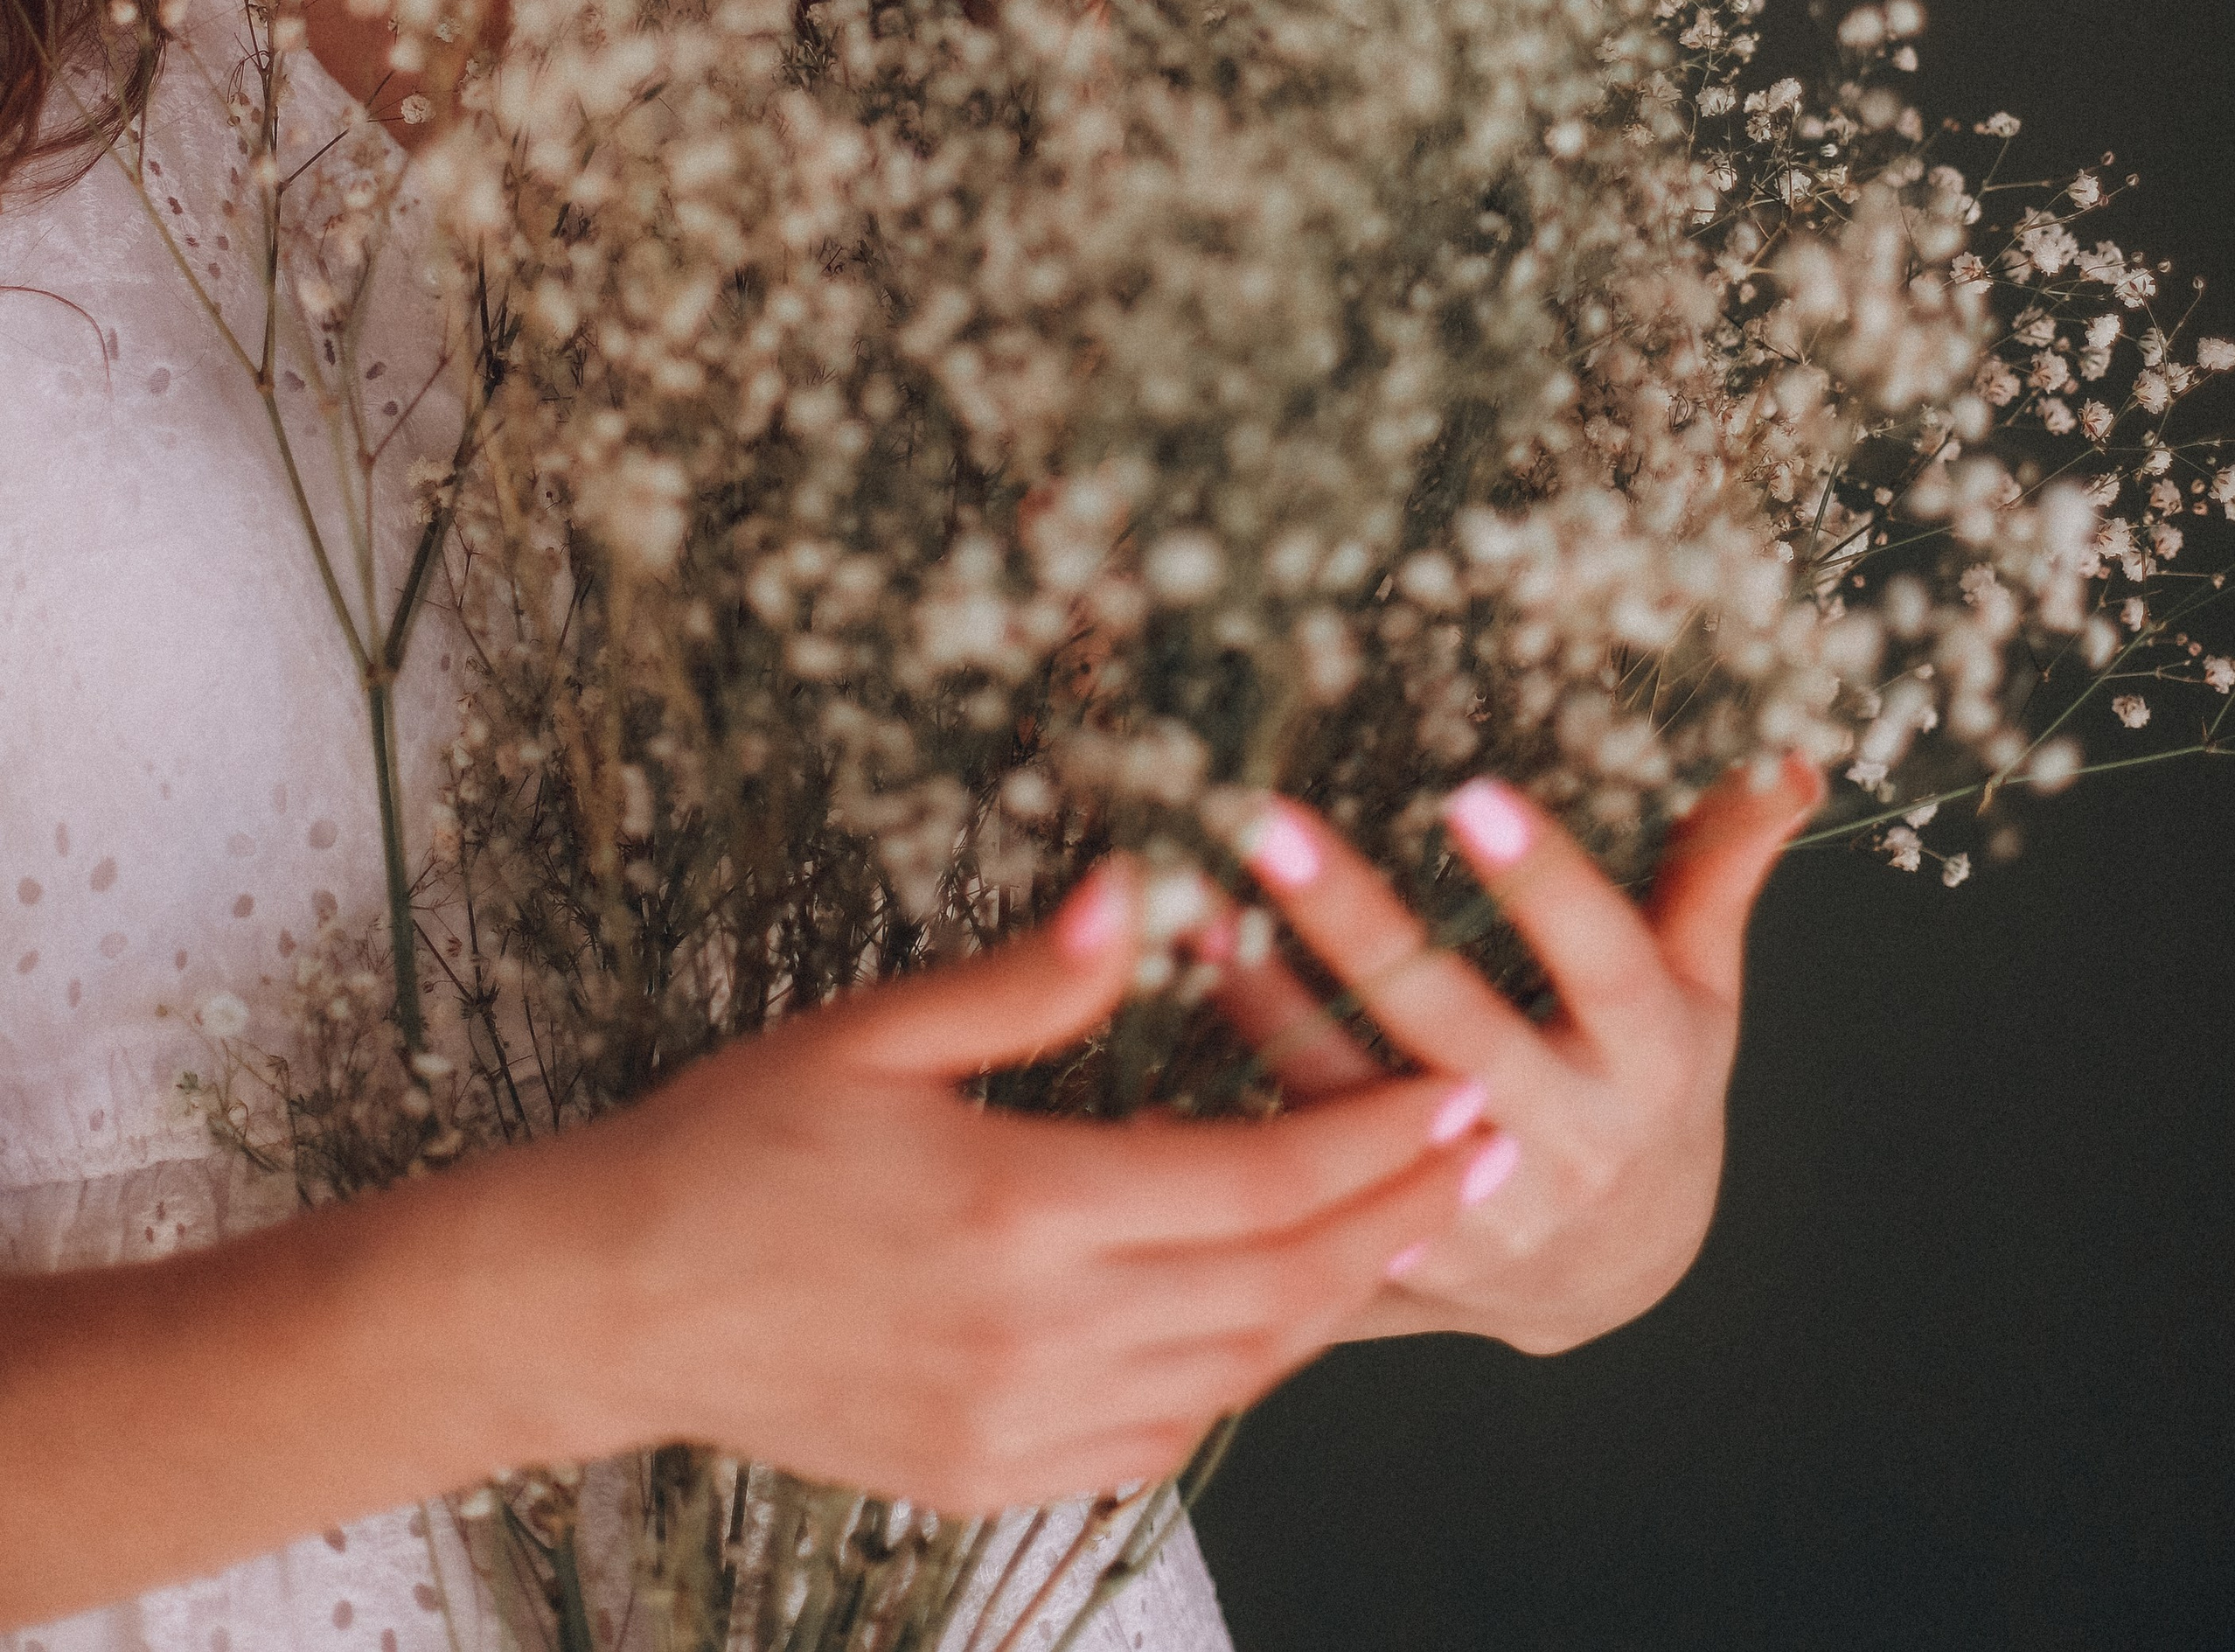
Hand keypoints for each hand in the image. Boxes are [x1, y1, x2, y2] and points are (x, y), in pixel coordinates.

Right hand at [548, 861, 1491, 1507]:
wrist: (611, 1299)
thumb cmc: (733, 1140)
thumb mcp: (875, 1029)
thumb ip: (1029, 978)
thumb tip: (1144, 892)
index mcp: (1015, 1212)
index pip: (1256, 1186)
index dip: (1375, 1139)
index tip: (1460, 1089)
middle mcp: (1034, 1339)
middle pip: (1278, 1291)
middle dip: (1400, 1218)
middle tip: (1490, 1150)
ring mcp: (1014, 1425)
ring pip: (1237, 1374)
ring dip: (1337, 1300)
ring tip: (1412, 1220)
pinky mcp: (987, 1475)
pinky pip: (1161, 1437)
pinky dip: (1240, 1373)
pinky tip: (1269, 1313)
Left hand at [1204, 757, 1822, 1354]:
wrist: (1618, 1276)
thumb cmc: (1652, 1085)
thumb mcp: (1702, 986)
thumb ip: (1718, 869)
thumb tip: (1785, 757)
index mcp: (1651, 1058)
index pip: (1605, 958)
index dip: (1545, 881)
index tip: (1471, 789)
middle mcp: (1568, 1140)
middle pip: (1452, 1025)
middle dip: (1357, 925)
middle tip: (1267, 825)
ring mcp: (1479, 1210)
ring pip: (1357, 1105)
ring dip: (1267, 1009)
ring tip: (1198, 912)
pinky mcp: (1399, 1260)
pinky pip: (1303, 1184)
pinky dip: (1229, 1119)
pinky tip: (1154, 1039)